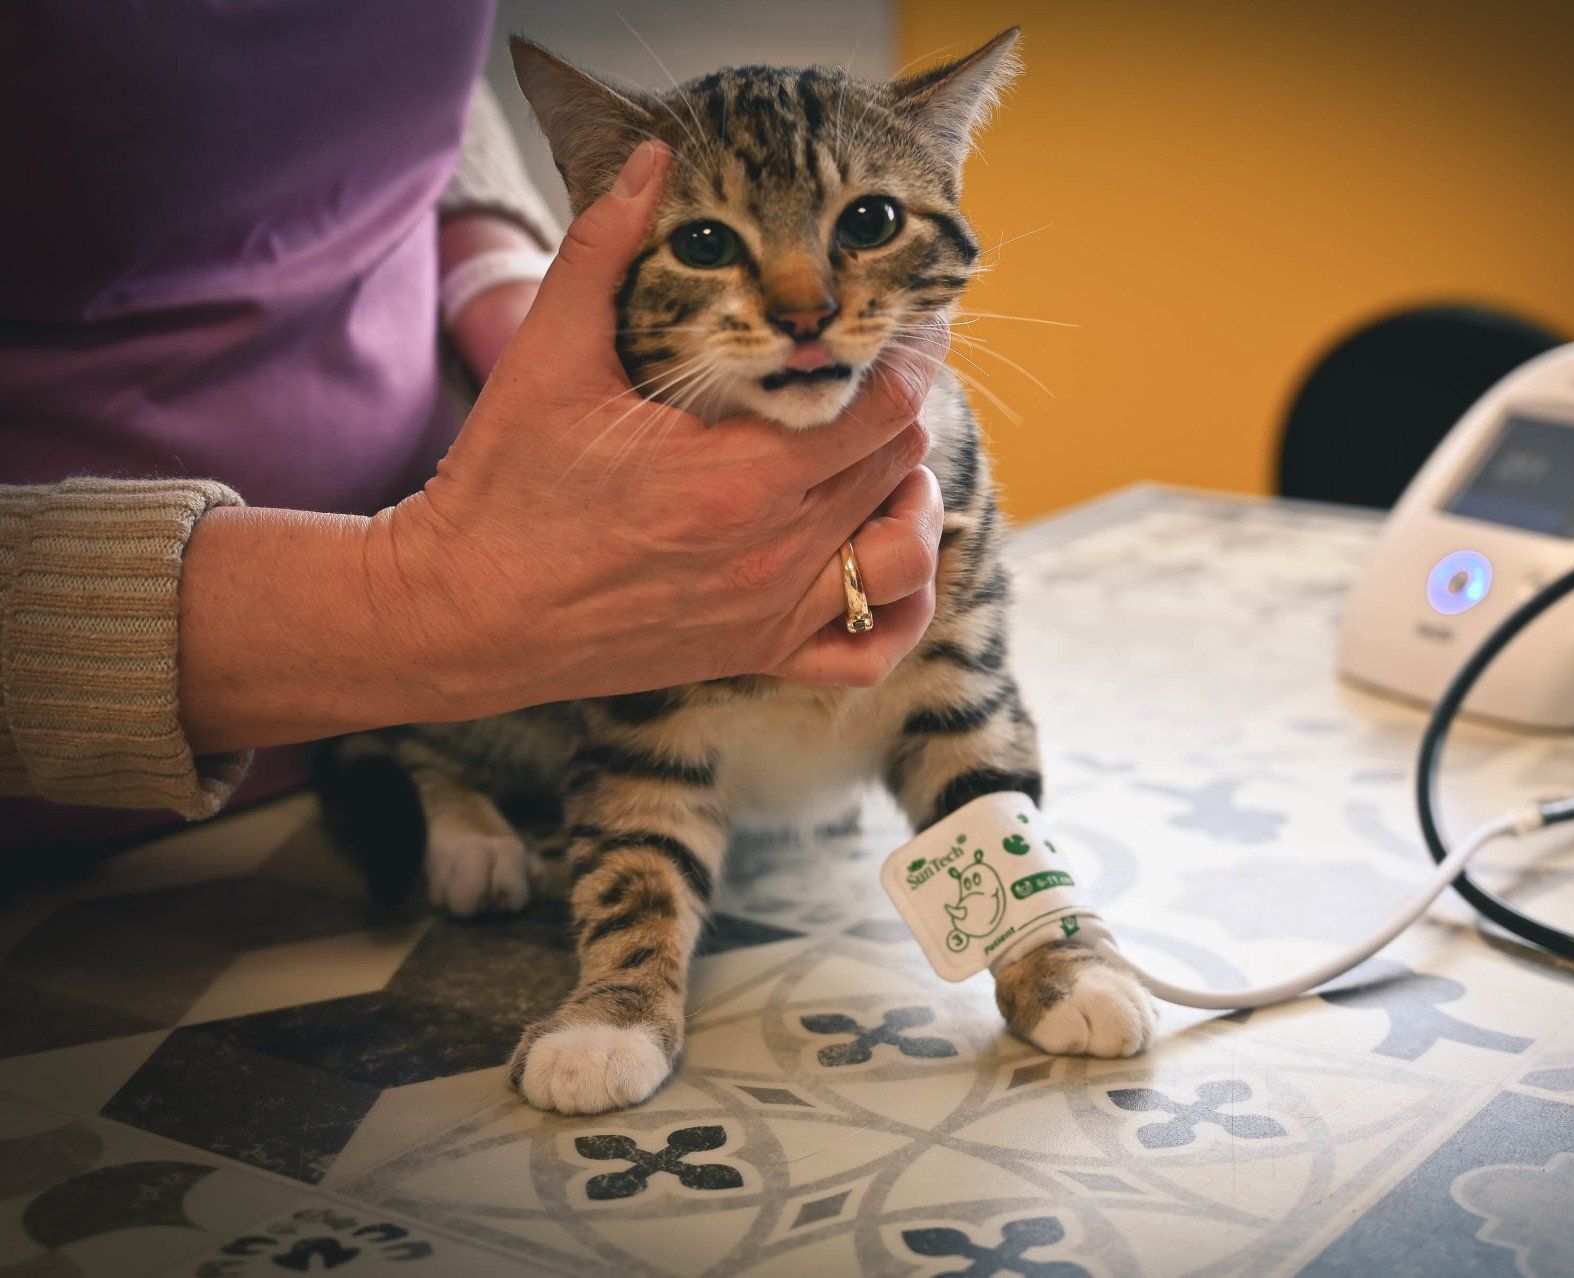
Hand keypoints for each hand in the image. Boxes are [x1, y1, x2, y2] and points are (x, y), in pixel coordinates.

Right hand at [372, 141, 948, 715]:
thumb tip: (650, 161)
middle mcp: (771, 552)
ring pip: (905, 558)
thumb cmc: (502, 487)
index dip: (911, 355)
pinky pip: (871, 651)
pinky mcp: (756, 658)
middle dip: (906, 410)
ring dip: (914, 504)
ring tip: (885, 464)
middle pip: (900, 468)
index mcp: (736, 476)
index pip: (880, 407)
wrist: (460, 614)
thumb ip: (602, 252)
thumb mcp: (546, 359)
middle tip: (883, 371)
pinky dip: (900, 607)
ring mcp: (771, 614)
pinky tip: (880, 560)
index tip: (913, 321)